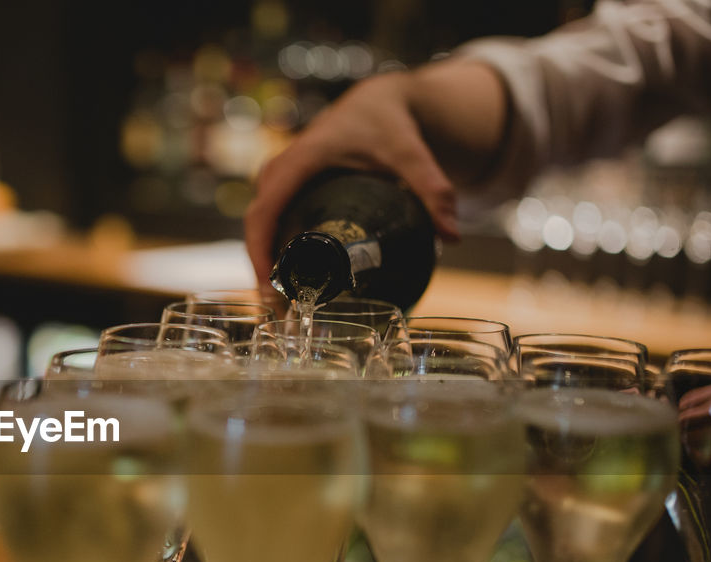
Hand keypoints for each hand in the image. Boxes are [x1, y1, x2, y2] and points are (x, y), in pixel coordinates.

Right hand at [244, 72, 459, 307]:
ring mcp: (280, 179)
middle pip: (258, 226)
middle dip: (263, 269)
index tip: (270, 286)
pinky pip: (271, 221)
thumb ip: (433, 190)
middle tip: (282, 310)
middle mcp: (281, 170)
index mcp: (301, 160)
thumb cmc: (387, 122)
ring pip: (262, 226)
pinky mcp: (287, 188)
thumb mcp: (410, 152)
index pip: (264, 211)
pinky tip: (292, 281)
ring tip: (287, 304)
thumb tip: (452, 237)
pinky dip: (276, 250)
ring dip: (267, 263)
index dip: (259, 251)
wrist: (377, 102)